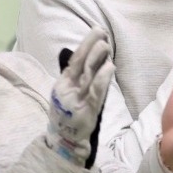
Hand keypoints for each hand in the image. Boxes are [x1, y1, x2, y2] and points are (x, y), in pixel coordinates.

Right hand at [46, 28, 114, 167]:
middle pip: (79, 63)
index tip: (95, 32)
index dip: (84, 45)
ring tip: (105, 44)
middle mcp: (67, 88)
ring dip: (96, 58)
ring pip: (87, 75)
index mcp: (62, 83)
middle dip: (89, 46)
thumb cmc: (69, 114)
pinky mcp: (86, 109)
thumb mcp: (69, 94)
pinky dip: (103, 78)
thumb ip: (77, 78)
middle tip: (99, 31)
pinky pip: (96, 91)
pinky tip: (109, 66)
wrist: (64, 141)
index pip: (74, 61)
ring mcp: (76, 98)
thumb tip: (87, 58)